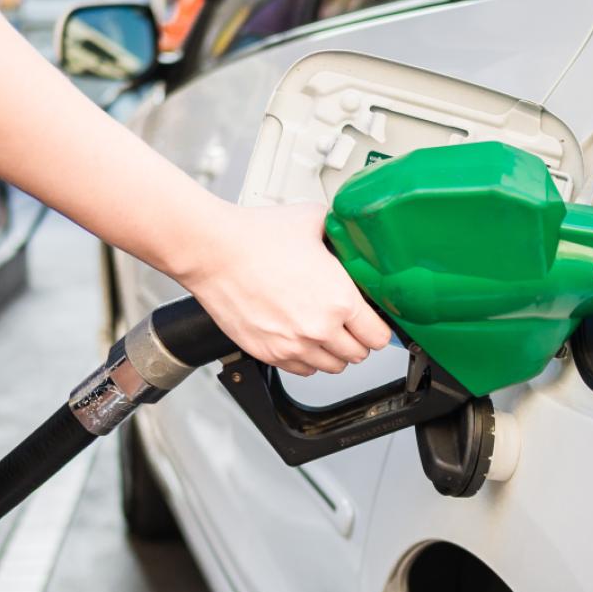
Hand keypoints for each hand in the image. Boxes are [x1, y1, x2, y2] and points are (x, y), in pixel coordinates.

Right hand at [183, 203, 391, 376]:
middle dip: (358, 340)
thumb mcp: (313, 221)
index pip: (379, 337)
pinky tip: (302, 338)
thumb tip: (349, 232)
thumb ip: (339, 232)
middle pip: (358, 355)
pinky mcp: (269, 353)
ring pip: (332, 367)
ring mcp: (294, 345)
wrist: (213, 252)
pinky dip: (307, 359)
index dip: (379, 328)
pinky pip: (302, 371)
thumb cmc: (257, 236)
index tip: (374, 322)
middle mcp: (320, 329)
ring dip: (333, 352)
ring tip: (325, 331)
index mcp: (340, 300)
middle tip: (349, 324)